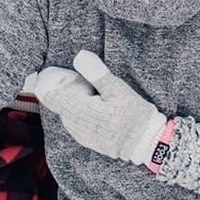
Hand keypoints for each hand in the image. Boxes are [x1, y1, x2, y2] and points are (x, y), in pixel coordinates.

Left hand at [34, 55, 168, 165]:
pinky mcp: (88, 141)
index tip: (63, 73)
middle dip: (65, 91)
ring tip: (89, 93)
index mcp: (80, 109)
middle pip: (59, 103)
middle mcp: (75, 124)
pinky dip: (79, 113)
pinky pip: (75, 123)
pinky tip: (93, 108)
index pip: (54, 94)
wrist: (145, 143)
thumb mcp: (117, 89)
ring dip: (72, 102)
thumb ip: (96, 73)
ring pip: (66, 114)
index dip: (55, 81)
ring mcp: (80, 134)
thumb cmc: (134, 115)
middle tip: (80, 81)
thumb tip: (81, 56)